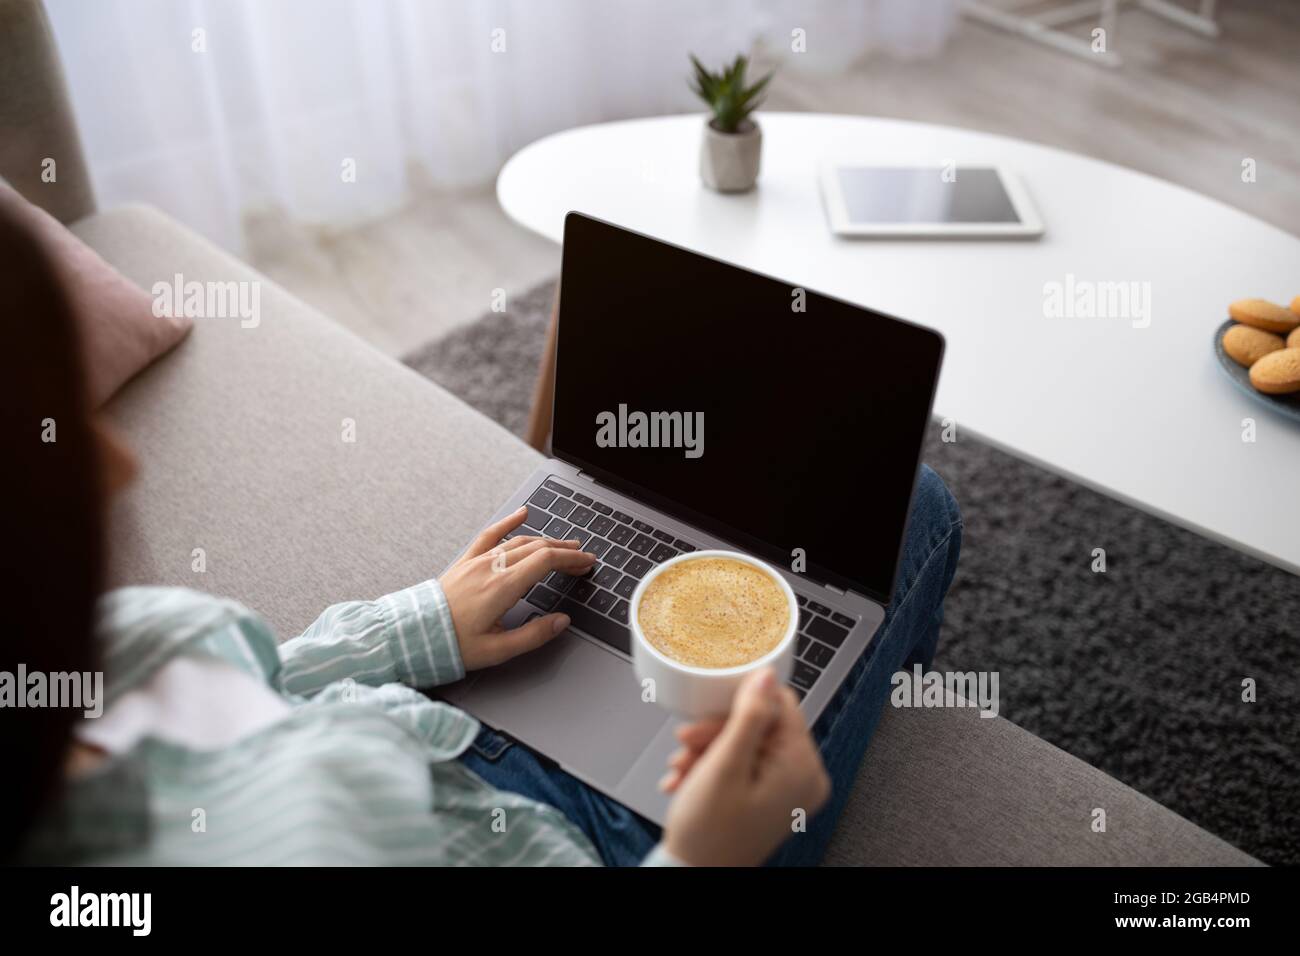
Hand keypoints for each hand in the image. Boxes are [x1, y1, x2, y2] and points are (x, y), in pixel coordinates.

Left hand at [440, 507, 595, 670]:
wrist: (413, 635)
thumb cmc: (451, 644)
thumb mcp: (497, 650)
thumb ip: (533, 635)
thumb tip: (561, 622)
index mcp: (502, 587)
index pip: (546, 561)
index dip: (571, 559)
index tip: (587, 563)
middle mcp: (491, 568)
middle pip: (538, 548)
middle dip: (565, 551)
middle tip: (582, 558)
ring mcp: (478, 562)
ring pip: (519, 542)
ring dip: (546, 541)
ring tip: (563, 545)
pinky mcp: (466, 562)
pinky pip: (490, 535)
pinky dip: (508, 522)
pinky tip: (521, 514)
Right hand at [660, 668, 830, 865]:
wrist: (692, 875)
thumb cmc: (709, 834)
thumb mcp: (725, 765)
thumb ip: (749, 715)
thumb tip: (766, 675)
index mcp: (803, 768)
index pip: (780, 705)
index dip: (738, 705)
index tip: (705, 715)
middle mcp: (805, 778)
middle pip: (761, 724)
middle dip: (716, 732)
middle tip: (686, 743)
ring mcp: (789, 789)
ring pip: (748, 743)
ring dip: (708, 749)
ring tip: (682, 767)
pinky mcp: (772, 796)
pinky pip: (746, 763)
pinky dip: (714, 766)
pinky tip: (689, 778)